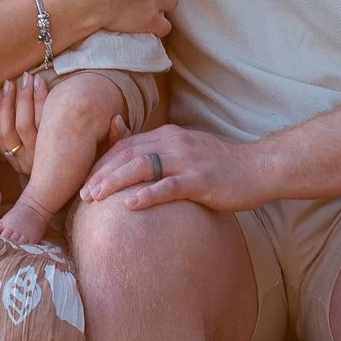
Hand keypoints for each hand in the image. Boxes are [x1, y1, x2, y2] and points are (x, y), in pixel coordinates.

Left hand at [0, 73, 124, 176]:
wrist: (64, 189)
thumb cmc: (90, 162)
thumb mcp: (107, 150)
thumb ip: (116, 135)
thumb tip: (117, 119)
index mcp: (54, 159)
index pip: (39, 126)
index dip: (37, 101)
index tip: (39, 80)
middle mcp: (34, 163)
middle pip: (20, 126)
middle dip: (21, 98)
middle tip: (24, 77)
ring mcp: (20, 163)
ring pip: (5, 131)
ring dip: (6, 105)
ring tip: (10, 83)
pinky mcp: (10, 161)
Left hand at [80, 125, 273, 213]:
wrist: (259, 169)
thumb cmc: (221, 166)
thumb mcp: (186, 152)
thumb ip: (159, 152)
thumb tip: (132, 155)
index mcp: (168, 136)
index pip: (125, 145)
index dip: (102, 162)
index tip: (84, 180)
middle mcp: (174, 143)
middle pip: (127, 154)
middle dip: (100, 173)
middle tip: (81, 194)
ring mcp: (188, 161)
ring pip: (141, 167)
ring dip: (114, 182)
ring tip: (94, 198)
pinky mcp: (201, 180)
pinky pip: (168, 186)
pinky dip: (146, 195)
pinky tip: (129, 205)